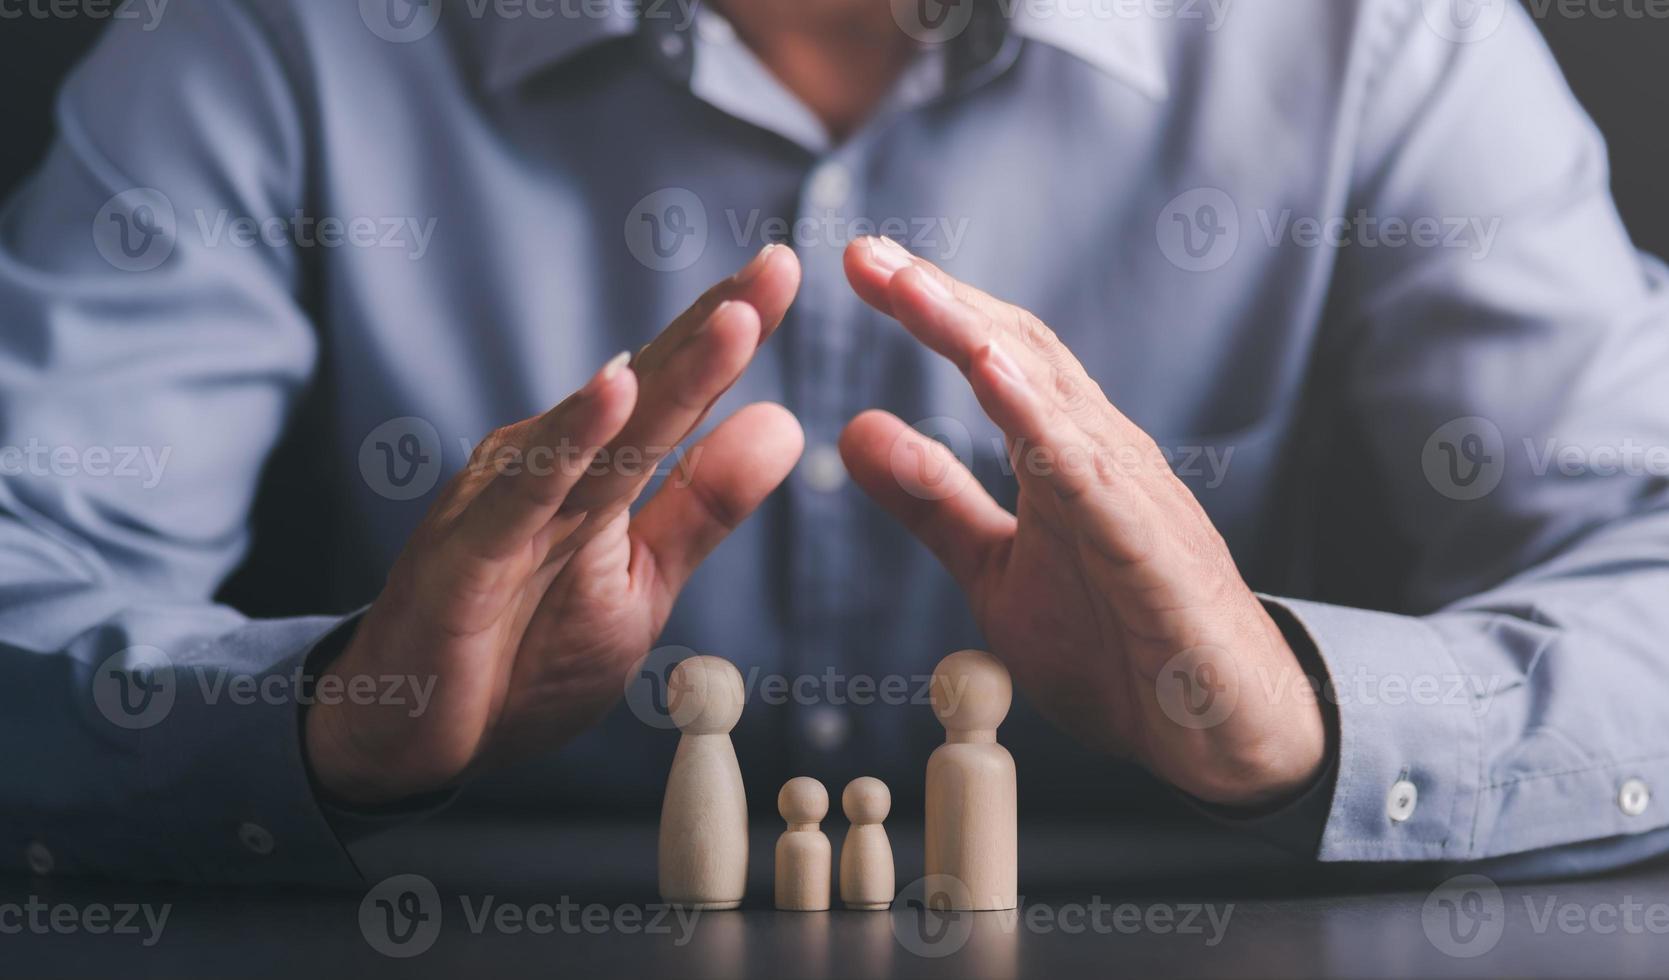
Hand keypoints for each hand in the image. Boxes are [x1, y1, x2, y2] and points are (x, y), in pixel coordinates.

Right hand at [306, 246, 804, 806]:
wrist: (412, 735)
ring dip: (666, 372)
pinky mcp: (468, 552)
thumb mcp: (641, 581)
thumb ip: (706, 505)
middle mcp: (553, 465)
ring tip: (733, 319)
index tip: (785, 268)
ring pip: (600, 430)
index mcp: (600, 470)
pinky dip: (569, 441)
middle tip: (778, 264)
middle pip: (647, 388)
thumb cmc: (523, 652)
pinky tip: (611, 391)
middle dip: (715, 325)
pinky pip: (525, 492)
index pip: (676, 392)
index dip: (730, 332)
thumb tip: (787, 421)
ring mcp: (507, 502)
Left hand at [840, 237, 1325, 805]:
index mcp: (1060, 454)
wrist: (1217, 729)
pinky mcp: (1144, 541)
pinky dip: (1038, 416)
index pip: (995, 356)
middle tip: (866, 253)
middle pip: (1017, 349)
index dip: (930, 308)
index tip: (863, 264)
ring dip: (974, 334)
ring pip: (1049, 391)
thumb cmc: (1117, 643)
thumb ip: (930, 502)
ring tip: (912, 289)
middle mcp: (1097, 451)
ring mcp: (1127, 490)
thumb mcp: (994, 570)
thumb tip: (854, 430)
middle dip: (940, 298)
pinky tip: (992, 374)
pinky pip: (1086, 469)